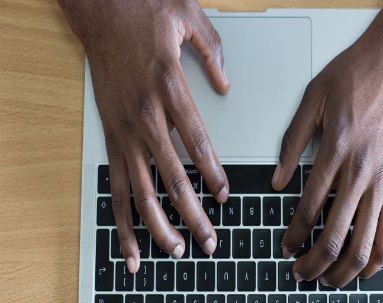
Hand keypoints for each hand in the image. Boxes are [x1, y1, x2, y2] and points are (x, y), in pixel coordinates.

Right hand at [59, 0, 229, 272]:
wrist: (99, 8)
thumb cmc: (143, 11)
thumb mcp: (188, 18)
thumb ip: (212, 52)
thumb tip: (226, 85)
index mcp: (169, 88)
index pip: (197, 143)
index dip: (213, 174)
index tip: (225, 196)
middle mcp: (145, 115)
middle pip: (173, 178)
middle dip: (193, 215)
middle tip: (209, 241)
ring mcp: (123, 129)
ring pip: (140, 189)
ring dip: (158, 224)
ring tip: (175, 250)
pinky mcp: (110, 135)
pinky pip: (115, 183)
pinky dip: (121, 215)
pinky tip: (129, 240)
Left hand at [272, 1, 382, 286]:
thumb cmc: (354, 77)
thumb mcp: (312, 101)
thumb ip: (292, 143)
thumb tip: (278, 180)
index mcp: (337, 151)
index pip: (310, 210)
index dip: (293, 236)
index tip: (284, 247)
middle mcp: (363, 172)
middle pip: (336, 236)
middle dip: (314, 263)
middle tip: (299, 272)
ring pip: (367, 243)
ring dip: (345, 269)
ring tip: (328, 279)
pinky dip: (377, 256)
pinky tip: (362, 266)